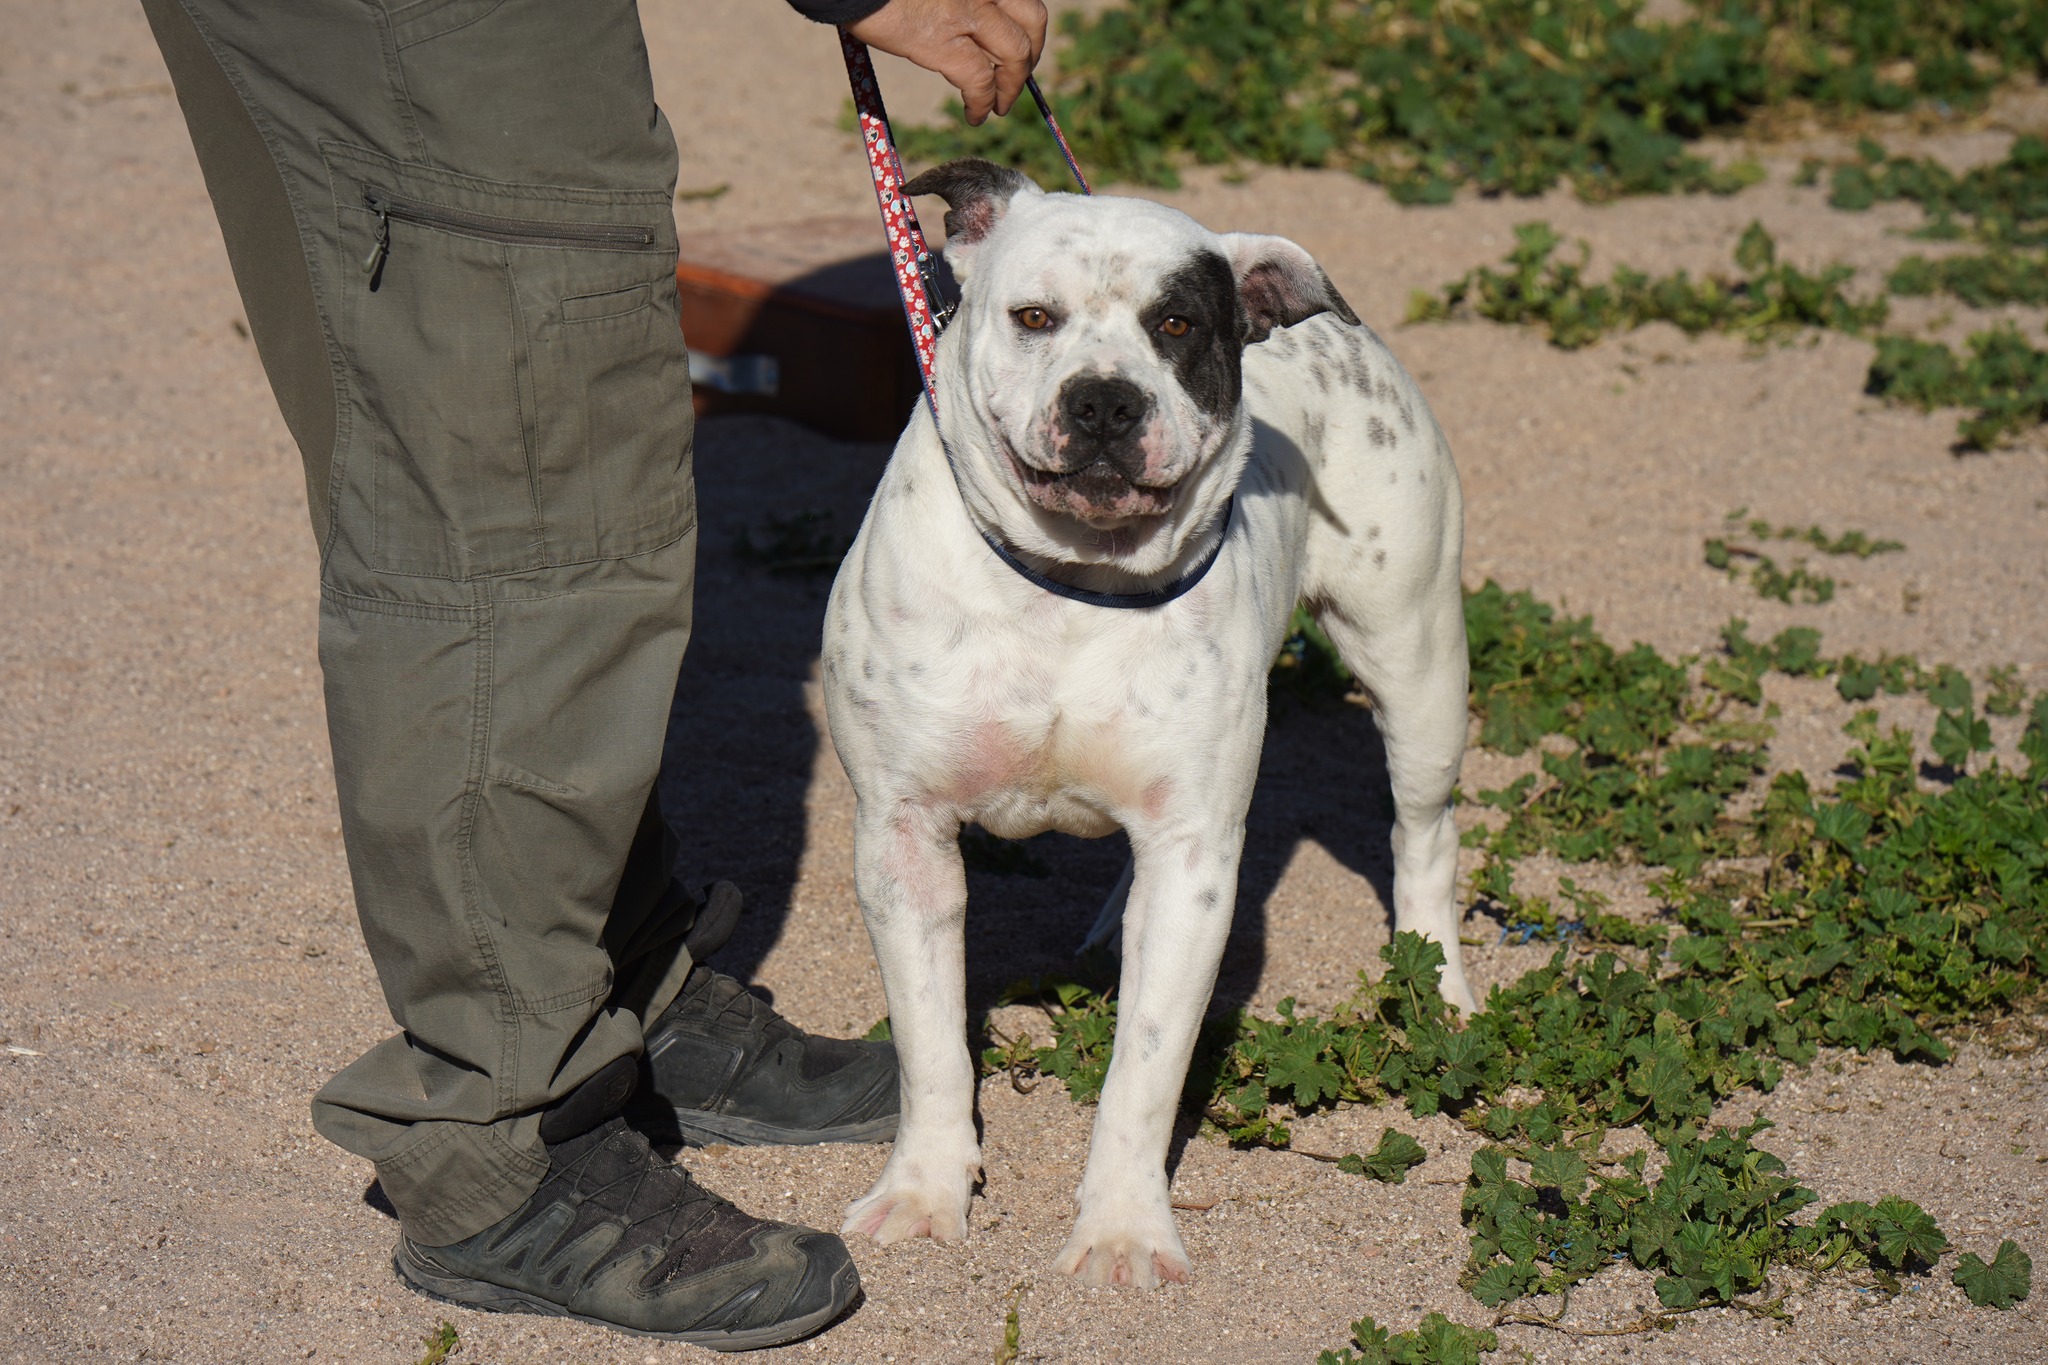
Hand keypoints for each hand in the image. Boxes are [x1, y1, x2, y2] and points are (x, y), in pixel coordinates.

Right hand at [847, 0, 1047, 125]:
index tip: (1020, 44)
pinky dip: (982, 103)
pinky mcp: (942, 40)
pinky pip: (979, 81)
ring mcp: (967, 11)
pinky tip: (975, 115)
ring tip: (1000, 106)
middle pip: (1032, 22)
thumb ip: (956, 0)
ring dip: (1012, 86)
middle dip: (1030, 56)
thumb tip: (963, 22)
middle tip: (1017, 77)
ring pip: (1015, 54)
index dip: (1027, 27)